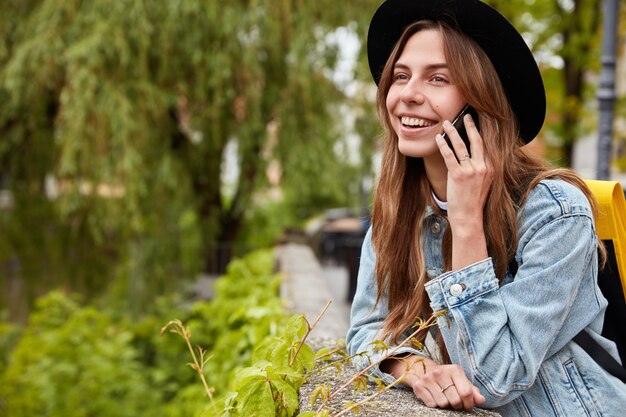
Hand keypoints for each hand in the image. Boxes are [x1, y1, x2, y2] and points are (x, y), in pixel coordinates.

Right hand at [382, 355, 485, 411]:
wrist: (424, 370)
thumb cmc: (447, 378)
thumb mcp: (460, 381)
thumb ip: (472, 390)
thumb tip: (481, 400)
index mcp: (454, 369)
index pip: (466, 392)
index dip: (469, 403)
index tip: (468, 406)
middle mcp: (440, 372)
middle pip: (455, 400)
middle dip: (457, 406)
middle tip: (456, 404)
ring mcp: (428, 379)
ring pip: (443, 404)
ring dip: (446, 405)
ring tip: (445, 399)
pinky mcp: (418, 386)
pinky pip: (431, 404)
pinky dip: (435, 405)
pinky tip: (435, 398)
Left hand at [435, 113, 491, 268]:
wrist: (468, 218)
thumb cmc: (473, 201)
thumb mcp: (482, 182)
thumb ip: (480, 167)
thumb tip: (472, 152)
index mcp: (492, 167)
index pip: (486, 144)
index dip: (480, 130)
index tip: (476, 119)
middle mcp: (484, 167)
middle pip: (477, 140)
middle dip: (469, 125)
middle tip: (464, 114)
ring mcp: (472, 171)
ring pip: (461, 145)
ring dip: (452, 132)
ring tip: (445, 123)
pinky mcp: (459, 176)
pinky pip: (449, 155)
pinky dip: (443, 145)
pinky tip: (438, 138)